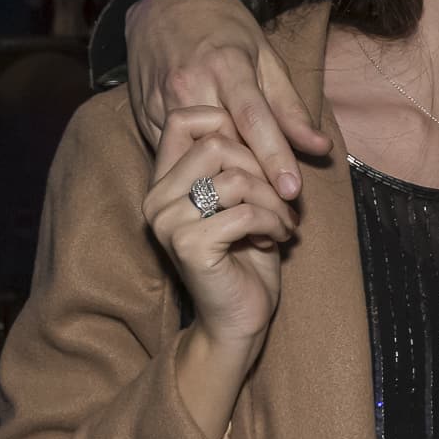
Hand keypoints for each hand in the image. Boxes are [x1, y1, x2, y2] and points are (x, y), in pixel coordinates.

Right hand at [124, 0, 332, 197]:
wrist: (164, 5)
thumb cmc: (225, 30)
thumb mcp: (265, 56)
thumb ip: (290, 107)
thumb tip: (320, 148)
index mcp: (225, 65)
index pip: (254, 119)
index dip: (274, 157)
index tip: (292, 191)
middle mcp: (190, 85)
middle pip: (226, 145)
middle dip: (255, 179)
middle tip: (285, 208)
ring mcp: (161, 102)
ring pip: (198, 156)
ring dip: (228, 182)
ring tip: (258, 202)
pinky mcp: (144, 117)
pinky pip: (176, 155)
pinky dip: (201, 172)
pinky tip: (221, 184)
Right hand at [143, 107, 296, 353]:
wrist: (237, 319)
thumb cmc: (246, 256)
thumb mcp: (242, 199)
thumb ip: (236, 161)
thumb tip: (257, 122)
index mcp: (164, 181)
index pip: (182, 119)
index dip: (228, 124)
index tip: (258, 158)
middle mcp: (156, 198)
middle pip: (216, 143)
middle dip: (263, 169)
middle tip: (282, 199)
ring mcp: (168, 222)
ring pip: (235, 178)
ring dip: (274, 200)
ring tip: (282, 223)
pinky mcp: (188, 245)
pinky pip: (245, 212)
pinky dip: (273, 223)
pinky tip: (277, 240)